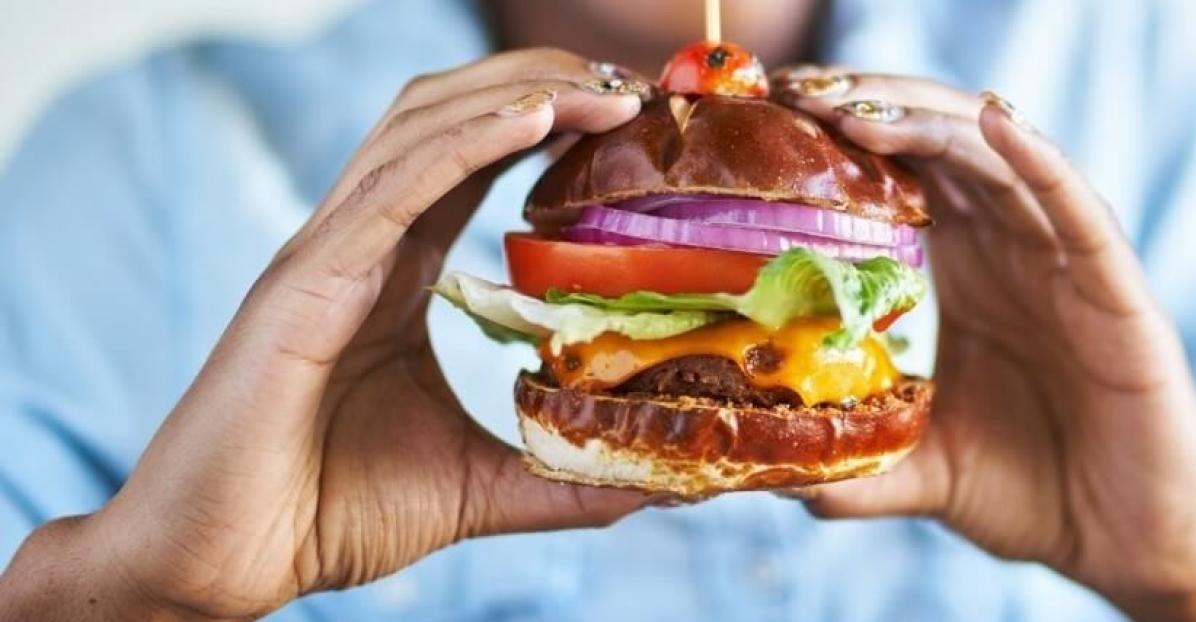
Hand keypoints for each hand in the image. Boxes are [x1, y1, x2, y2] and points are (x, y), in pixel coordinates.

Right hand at [0, 49, 655, 618]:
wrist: (220, 563)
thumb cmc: (327, 514)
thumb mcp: (477, 487)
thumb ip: (562, 478)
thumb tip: (656, 487)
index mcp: (393, 268)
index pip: (475, 157)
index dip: (551, 119)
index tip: (636, 118)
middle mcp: (360, 242)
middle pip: (452, 116)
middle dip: (543, 81)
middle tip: (637, 87)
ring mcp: (327, 254)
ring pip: (423, 128)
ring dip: (518, 93)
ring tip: (608, 89)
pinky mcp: (305, 284)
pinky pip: (391, 188)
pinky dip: (465, 141)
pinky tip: (533, 117)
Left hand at [774, 69, 1195, 620]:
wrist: (1131, 549)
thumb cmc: (1037, 493)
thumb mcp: (924, 474)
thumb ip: (856, 468)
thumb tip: (771, 477)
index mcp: (970, 269)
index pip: (902, 171)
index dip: (841, 137)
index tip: (771, 117)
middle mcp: (1018, 249)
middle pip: (942, 144)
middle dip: (871, 109)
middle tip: (798, 97)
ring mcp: (1071, 264)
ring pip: (1000, 162)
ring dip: (930, 125)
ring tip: (858, 112)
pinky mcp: (1121, 295)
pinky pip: (1081, 213)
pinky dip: (1042, 161)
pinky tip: (997, 120)